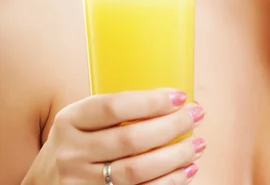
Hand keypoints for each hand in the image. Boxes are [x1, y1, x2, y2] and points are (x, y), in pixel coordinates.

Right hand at [27, 89, 205, 183]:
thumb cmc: (74, 143)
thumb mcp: (80, 121)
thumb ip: (112, 111)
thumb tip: (170, 100)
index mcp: (69, 120)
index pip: (113, 106)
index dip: (150, 101)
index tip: (180, 96)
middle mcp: (72, 152)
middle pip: (130, 139)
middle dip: (171, 126)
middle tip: (197, 115)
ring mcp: (81, 183)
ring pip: (136, 171)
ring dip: (175, 157)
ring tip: (198, 144)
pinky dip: (167, 183)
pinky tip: (186, 171)